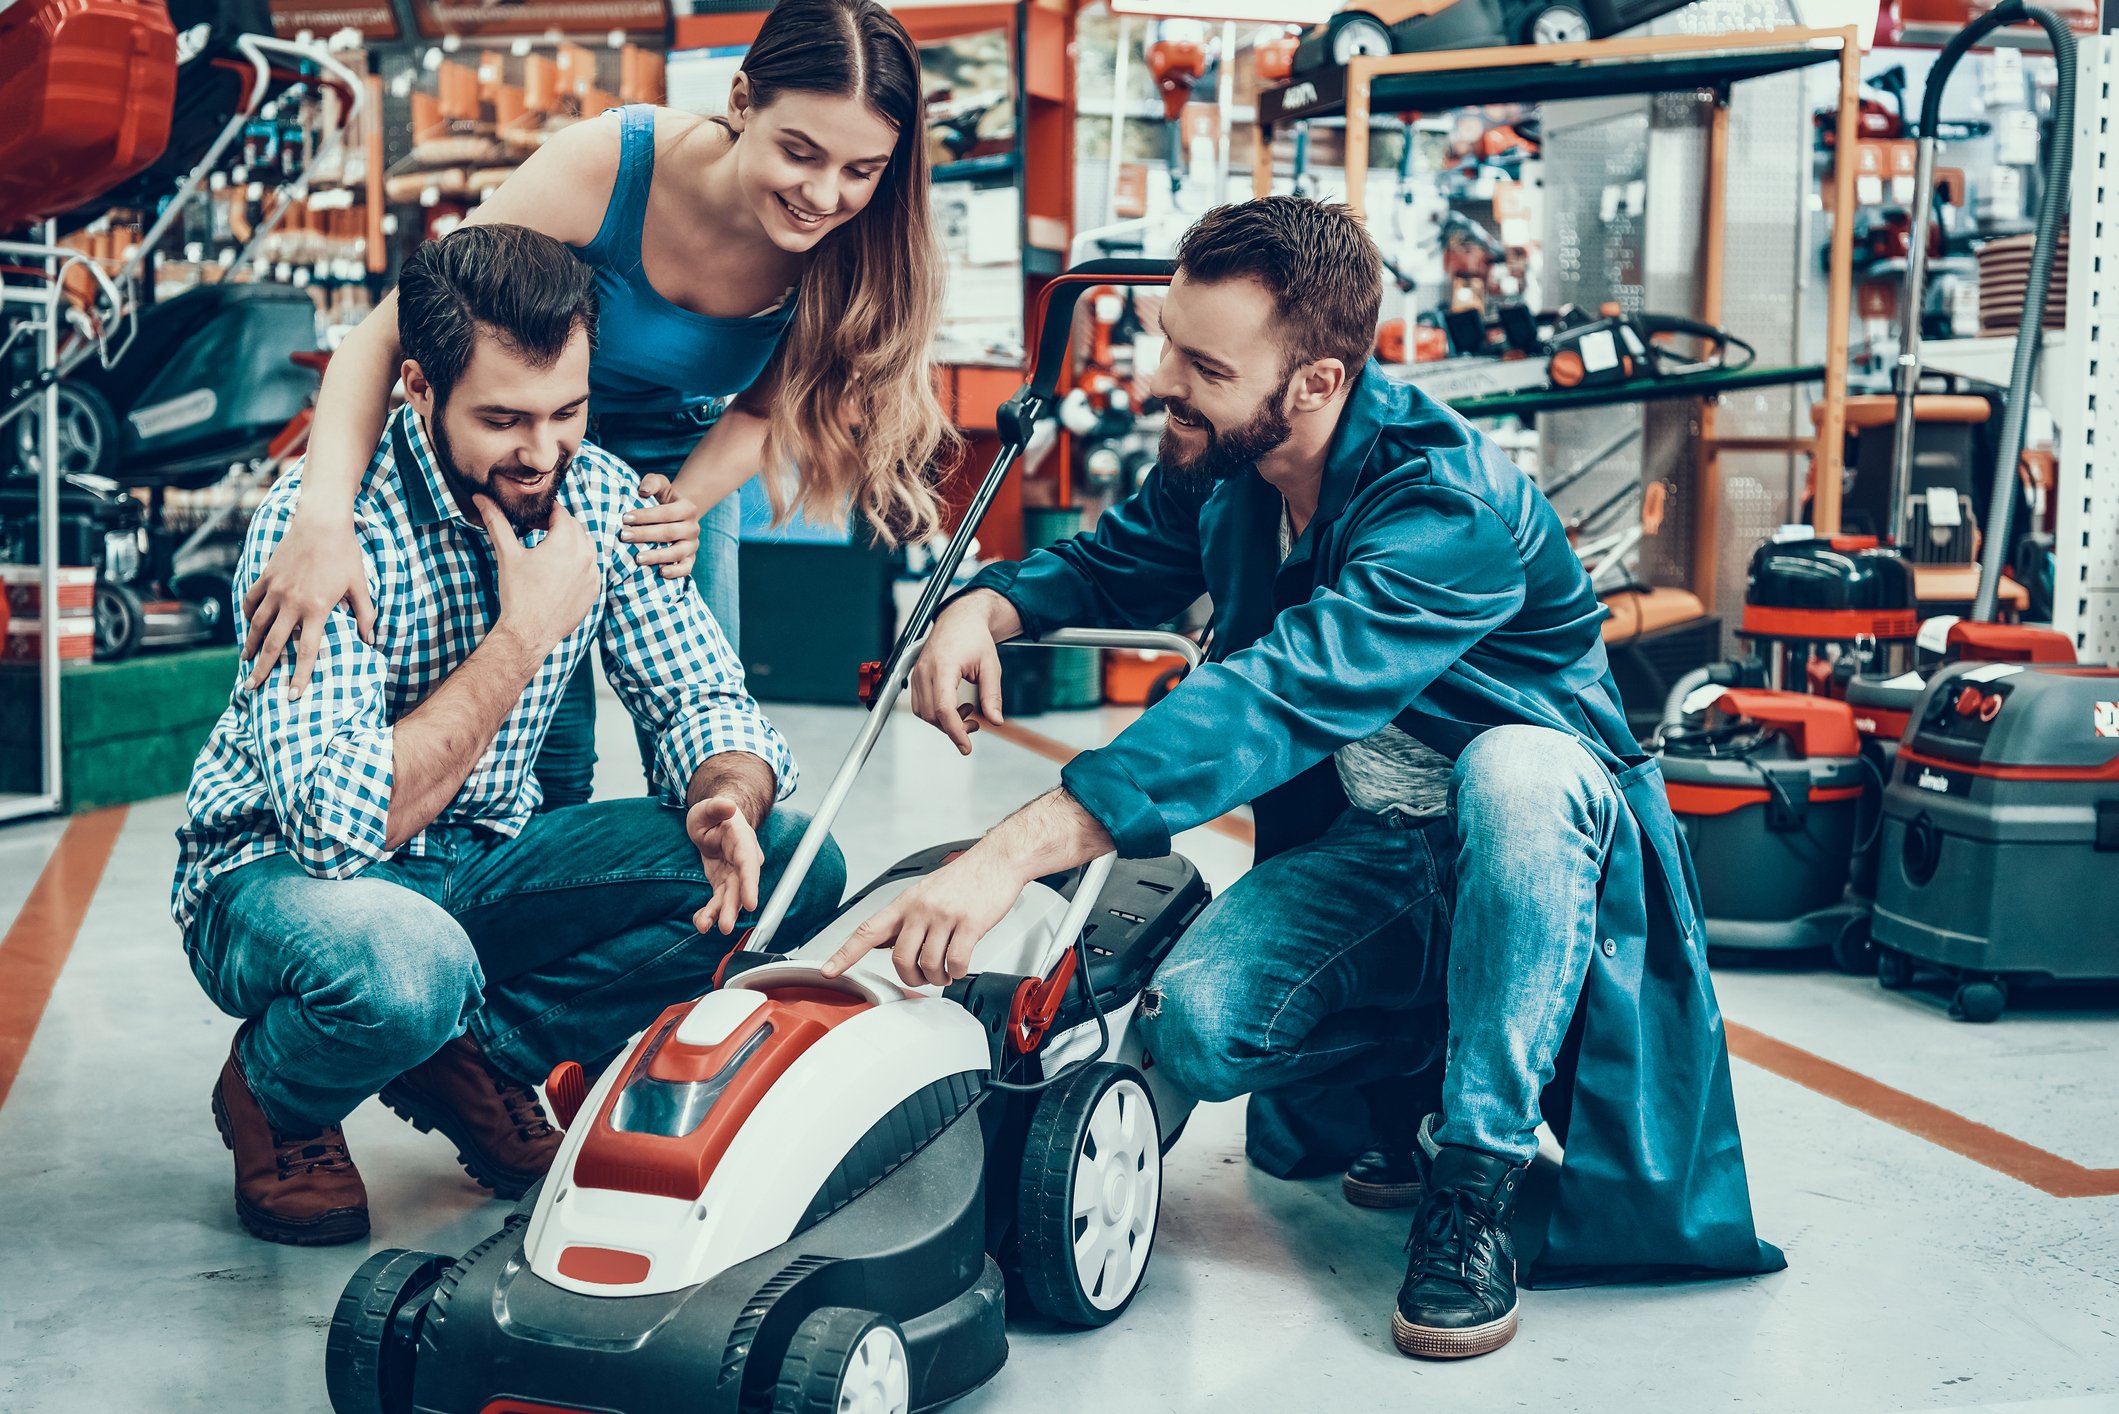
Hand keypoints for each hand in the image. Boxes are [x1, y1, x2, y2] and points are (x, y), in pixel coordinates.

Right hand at [241, 506, 376, 696]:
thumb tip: (372, 640)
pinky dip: (248, 615)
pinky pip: (252, 600)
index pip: (305, 651)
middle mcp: (291, 603)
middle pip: (272, 644)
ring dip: (250, 645)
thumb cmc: (345, 554)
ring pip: (257, 624)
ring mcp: (275, 589)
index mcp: (316, 609)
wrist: (321, 522)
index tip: (292, 696)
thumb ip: (366, 615)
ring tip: (245, 661)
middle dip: (262, 669)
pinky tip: (248, 625)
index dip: (299, 676)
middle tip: (253, 687)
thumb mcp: (360, 586)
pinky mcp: (266, 576)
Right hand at [481, 496, 599, 657]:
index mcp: (566, 542)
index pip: (561, 513)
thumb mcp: (508, 554)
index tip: (532, 520)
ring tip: (549, 551)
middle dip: (558, 526)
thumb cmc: (518, 594)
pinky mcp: (594, 590)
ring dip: (571, 543)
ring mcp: (593, 574)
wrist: (529, 632)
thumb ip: (497, 522)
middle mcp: (585, 555)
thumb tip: (482, 498)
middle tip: (538, 532)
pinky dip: (579, 564)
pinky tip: (560, 572)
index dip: (545, 513)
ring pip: (586, 546)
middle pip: (575, 528)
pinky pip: (591, 568)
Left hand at [622, 473, 700, 580]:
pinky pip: (686, 568)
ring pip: (677, 552)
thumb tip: (643, 491)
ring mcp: (692, 545)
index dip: (646, 516)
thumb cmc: (663, 500)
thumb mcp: (660, 485)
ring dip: (657, 556)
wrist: (677, 516)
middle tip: (624, 536)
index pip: (666, 513)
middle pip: (669, 533)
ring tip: (637, 558)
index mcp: (687, 508)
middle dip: (645, 535)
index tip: (625, 518)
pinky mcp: (690, 559)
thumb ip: (652, 482)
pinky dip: (675, 572)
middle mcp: (693, 527)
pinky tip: (661, 573)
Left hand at [688, 797, 761, 934]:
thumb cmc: (713, 815)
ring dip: (720, 915)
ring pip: (730, 898)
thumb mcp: (709, 807)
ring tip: (704, 927)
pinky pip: (718, 901)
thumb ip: (717, 807)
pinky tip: (700, 922)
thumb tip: (728, 806)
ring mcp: (734, 875)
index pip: (749, 865)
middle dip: (733, 908)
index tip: (751, 903)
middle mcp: (743, 862)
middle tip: (725, 927)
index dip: (750, 884)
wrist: (715, 823)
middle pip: (740, 888)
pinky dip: (709, 913)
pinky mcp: (723, 884)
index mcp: (743, 842)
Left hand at [821, 848, 1021, 987]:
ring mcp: (945, 916)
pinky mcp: (969, 924)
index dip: (846, 953)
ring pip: (929, 964)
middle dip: (911, 977)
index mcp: (906, 903)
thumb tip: (883, 942)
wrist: (997, 860)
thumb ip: (905, 919)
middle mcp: (921, 908)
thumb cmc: (964, 878)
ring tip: (944, 974)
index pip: (867, 930)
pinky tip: (959, 968)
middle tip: (923, 979)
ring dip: (937, 978)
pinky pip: (956, 962)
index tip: (830, 970)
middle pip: (900, 958)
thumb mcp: (924, 893)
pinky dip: (956, 972)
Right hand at [910, 595, 1006, 755]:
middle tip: (976, 725)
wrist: (959, 620)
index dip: (955, 731)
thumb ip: (992, 695)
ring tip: (968, 712)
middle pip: (932, 715)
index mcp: (944, 667)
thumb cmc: (975, 639)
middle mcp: (925, 671)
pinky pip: (921, 705)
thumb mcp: (991, 666)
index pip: (944, 708)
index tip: (966, 747)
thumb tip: (995, 721)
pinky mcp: (916, 677)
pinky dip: (937, 713)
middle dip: (954, 728)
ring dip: (945, 722)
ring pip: (924, 713)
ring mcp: (917, 674)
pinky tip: (956, 706)